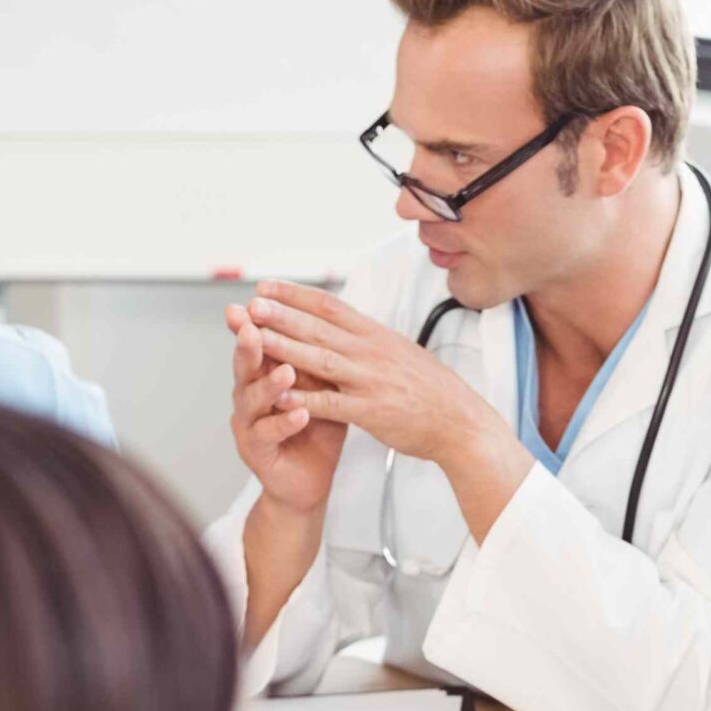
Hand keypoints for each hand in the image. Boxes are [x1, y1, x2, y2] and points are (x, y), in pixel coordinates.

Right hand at [227, 302, 343, 516]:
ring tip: (286, 371)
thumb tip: (331, 316)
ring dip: (269, 384)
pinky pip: (267, 434)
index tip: (261, 294)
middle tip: (250, 324)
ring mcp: (249, 424)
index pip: (260, 341)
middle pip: (245, 364)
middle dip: (247, 344)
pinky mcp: (256, 452)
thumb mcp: (320, 386)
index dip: (260, 319)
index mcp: (264, 374)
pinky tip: (300, 413)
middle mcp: (249, 395)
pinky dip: (284, 422)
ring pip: (251, 399)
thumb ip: (317, 357)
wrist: (310, 479)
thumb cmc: (315, 430)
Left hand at [241, 281, 508, 467]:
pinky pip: (330, 403)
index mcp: (376, 335)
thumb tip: (346, 325)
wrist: (461, 423)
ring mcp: (370, 381)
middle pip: (318, 326)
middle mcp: (371, 352)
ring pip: (318, 359)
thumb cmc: (432, 391)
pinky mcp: (371, 411)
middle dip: (281, 314)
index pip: (330, 306)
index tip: (266, 287)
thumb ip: (371, 340)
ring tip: (252, 338)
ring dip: (283, 347)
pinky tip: (278, 395)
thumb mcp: (401, 353)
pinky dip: (303, 399)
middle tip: (249, 304)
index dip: (295, 295)